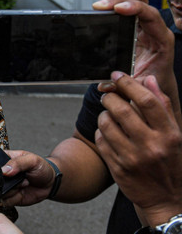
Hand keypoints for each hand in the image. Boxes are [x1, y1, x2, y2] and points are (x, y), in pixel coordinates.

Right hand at [0, 150, 54, 205]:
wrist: (50, 183)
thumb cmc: (41, 168)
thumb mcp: (32, 160)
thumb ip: (18, 163)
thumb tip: (4, 170)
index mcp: (3, 159)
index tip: (3, 171)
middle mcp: (1, 174)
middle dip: (5, 181)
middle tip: (19, 178)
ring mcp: (4, 186)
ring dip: (12, 190)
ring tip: (24, 183)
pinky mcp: (9, 197)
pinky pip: (5, 201)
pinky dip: (14, 198)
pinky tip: (22, 192)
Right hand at [93, 0, 179, 115]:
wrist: (155, 85)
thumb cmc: (151, 84)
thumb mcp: (141, 88)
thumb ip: (124, 86)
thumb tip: (105, 85)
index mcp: (161, 40)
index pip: (151, 15)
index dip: (135, 9)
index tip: (118, 9)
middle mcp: (153, 29)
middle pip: (142, 0)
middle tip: (102, 6)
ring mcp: (143, 26)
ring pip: (133, 0)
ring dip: (115, 0)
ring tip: (99, 7)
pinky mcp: (133, 27)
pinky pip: (124, 10)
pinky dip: (112, 7)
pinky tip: (101, 12)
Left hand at [97, 72, 181, 226]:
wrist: (166, 199)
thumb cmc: (170, 162)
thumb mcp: (175, 135)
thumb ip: (162, 106)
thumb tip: (148, 79)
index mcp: (169, 134)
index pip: (146, 100)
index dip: (128, 83)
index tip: (117, 75)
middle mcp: (151, 146)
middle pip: (121, 109)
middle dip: (110, 97)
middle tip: (109, 96)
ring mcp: (132, 158)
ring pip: (105, 123)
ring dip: (103, 115)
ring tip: (109, 116)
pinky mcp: (117, 168)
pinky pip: (100, 140)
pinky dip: (100, 132)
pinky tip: (108, 134)